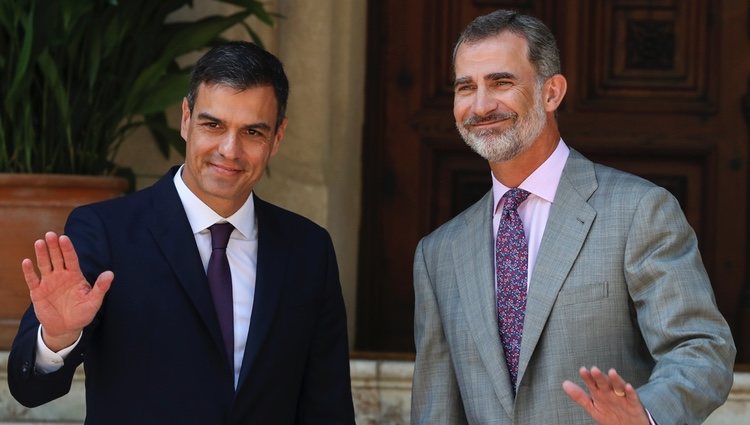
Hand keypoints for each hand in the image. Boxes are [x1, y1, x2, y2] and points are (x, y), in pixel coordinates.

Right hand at [22, 232, 112, 350]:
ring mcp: (48, 282)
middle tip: (50, 234)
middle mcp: (61, 275)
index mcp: (75, 275)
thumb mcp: (94, 301)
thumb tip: (110, 273)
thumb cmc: (82, 313)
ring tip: (39, 242)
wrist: (67, 328)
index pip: (71, 258)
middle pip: (57, 258)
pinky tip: (26, 261)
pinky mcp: (37, 292)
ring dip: (42, 254)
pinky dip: (29, 271)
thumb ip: (101, 287)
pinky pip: (32, 279)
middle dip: (54, 246)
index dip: (67, 248)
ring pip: (44, 265)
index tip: (64, 238)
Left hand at [562, 366, 648, 424]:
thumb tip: (564, 384)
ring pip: (619, 386)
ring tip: (611, 372)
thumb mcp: (593, 407)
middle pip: (604, 383)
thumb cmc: (611, 416)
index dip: (587, 377)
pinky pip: (632, 397)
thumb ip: (579, 396)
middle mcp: (610, 392)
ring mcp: (622, 397)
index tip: (582, 371)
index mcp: (600, 393)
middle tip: (594, 370)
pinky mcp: (634, 404)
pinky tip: (628, 387)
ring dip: (615, 380)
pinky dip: (630, 392)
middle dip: (599, 377)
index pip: (592, 383)